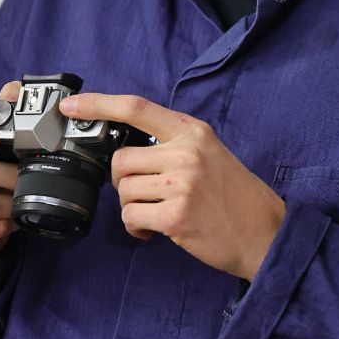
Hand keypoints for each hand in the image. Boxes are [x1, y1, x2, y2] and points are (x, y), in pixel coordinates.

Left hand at [58, 91, 285, 282]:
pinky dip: (136, 227)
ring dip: (132, 207)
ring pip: (123, 190)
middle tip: (145, 195)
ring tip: (155, 214)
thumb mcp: (209, 153)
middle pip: (120, 160)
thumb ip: (171, 144)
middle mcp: (186, 152)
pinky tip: (154, 230)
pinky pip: (131, 217)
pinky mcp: (177, 215)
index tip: (70, 106)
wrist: (268, 234)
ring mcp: (182, 183)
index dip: (98, 104)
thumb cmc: (234, 196)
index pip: (136, 107)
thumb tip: (124, 148)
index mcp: (192, 132)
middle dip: (123, 183)